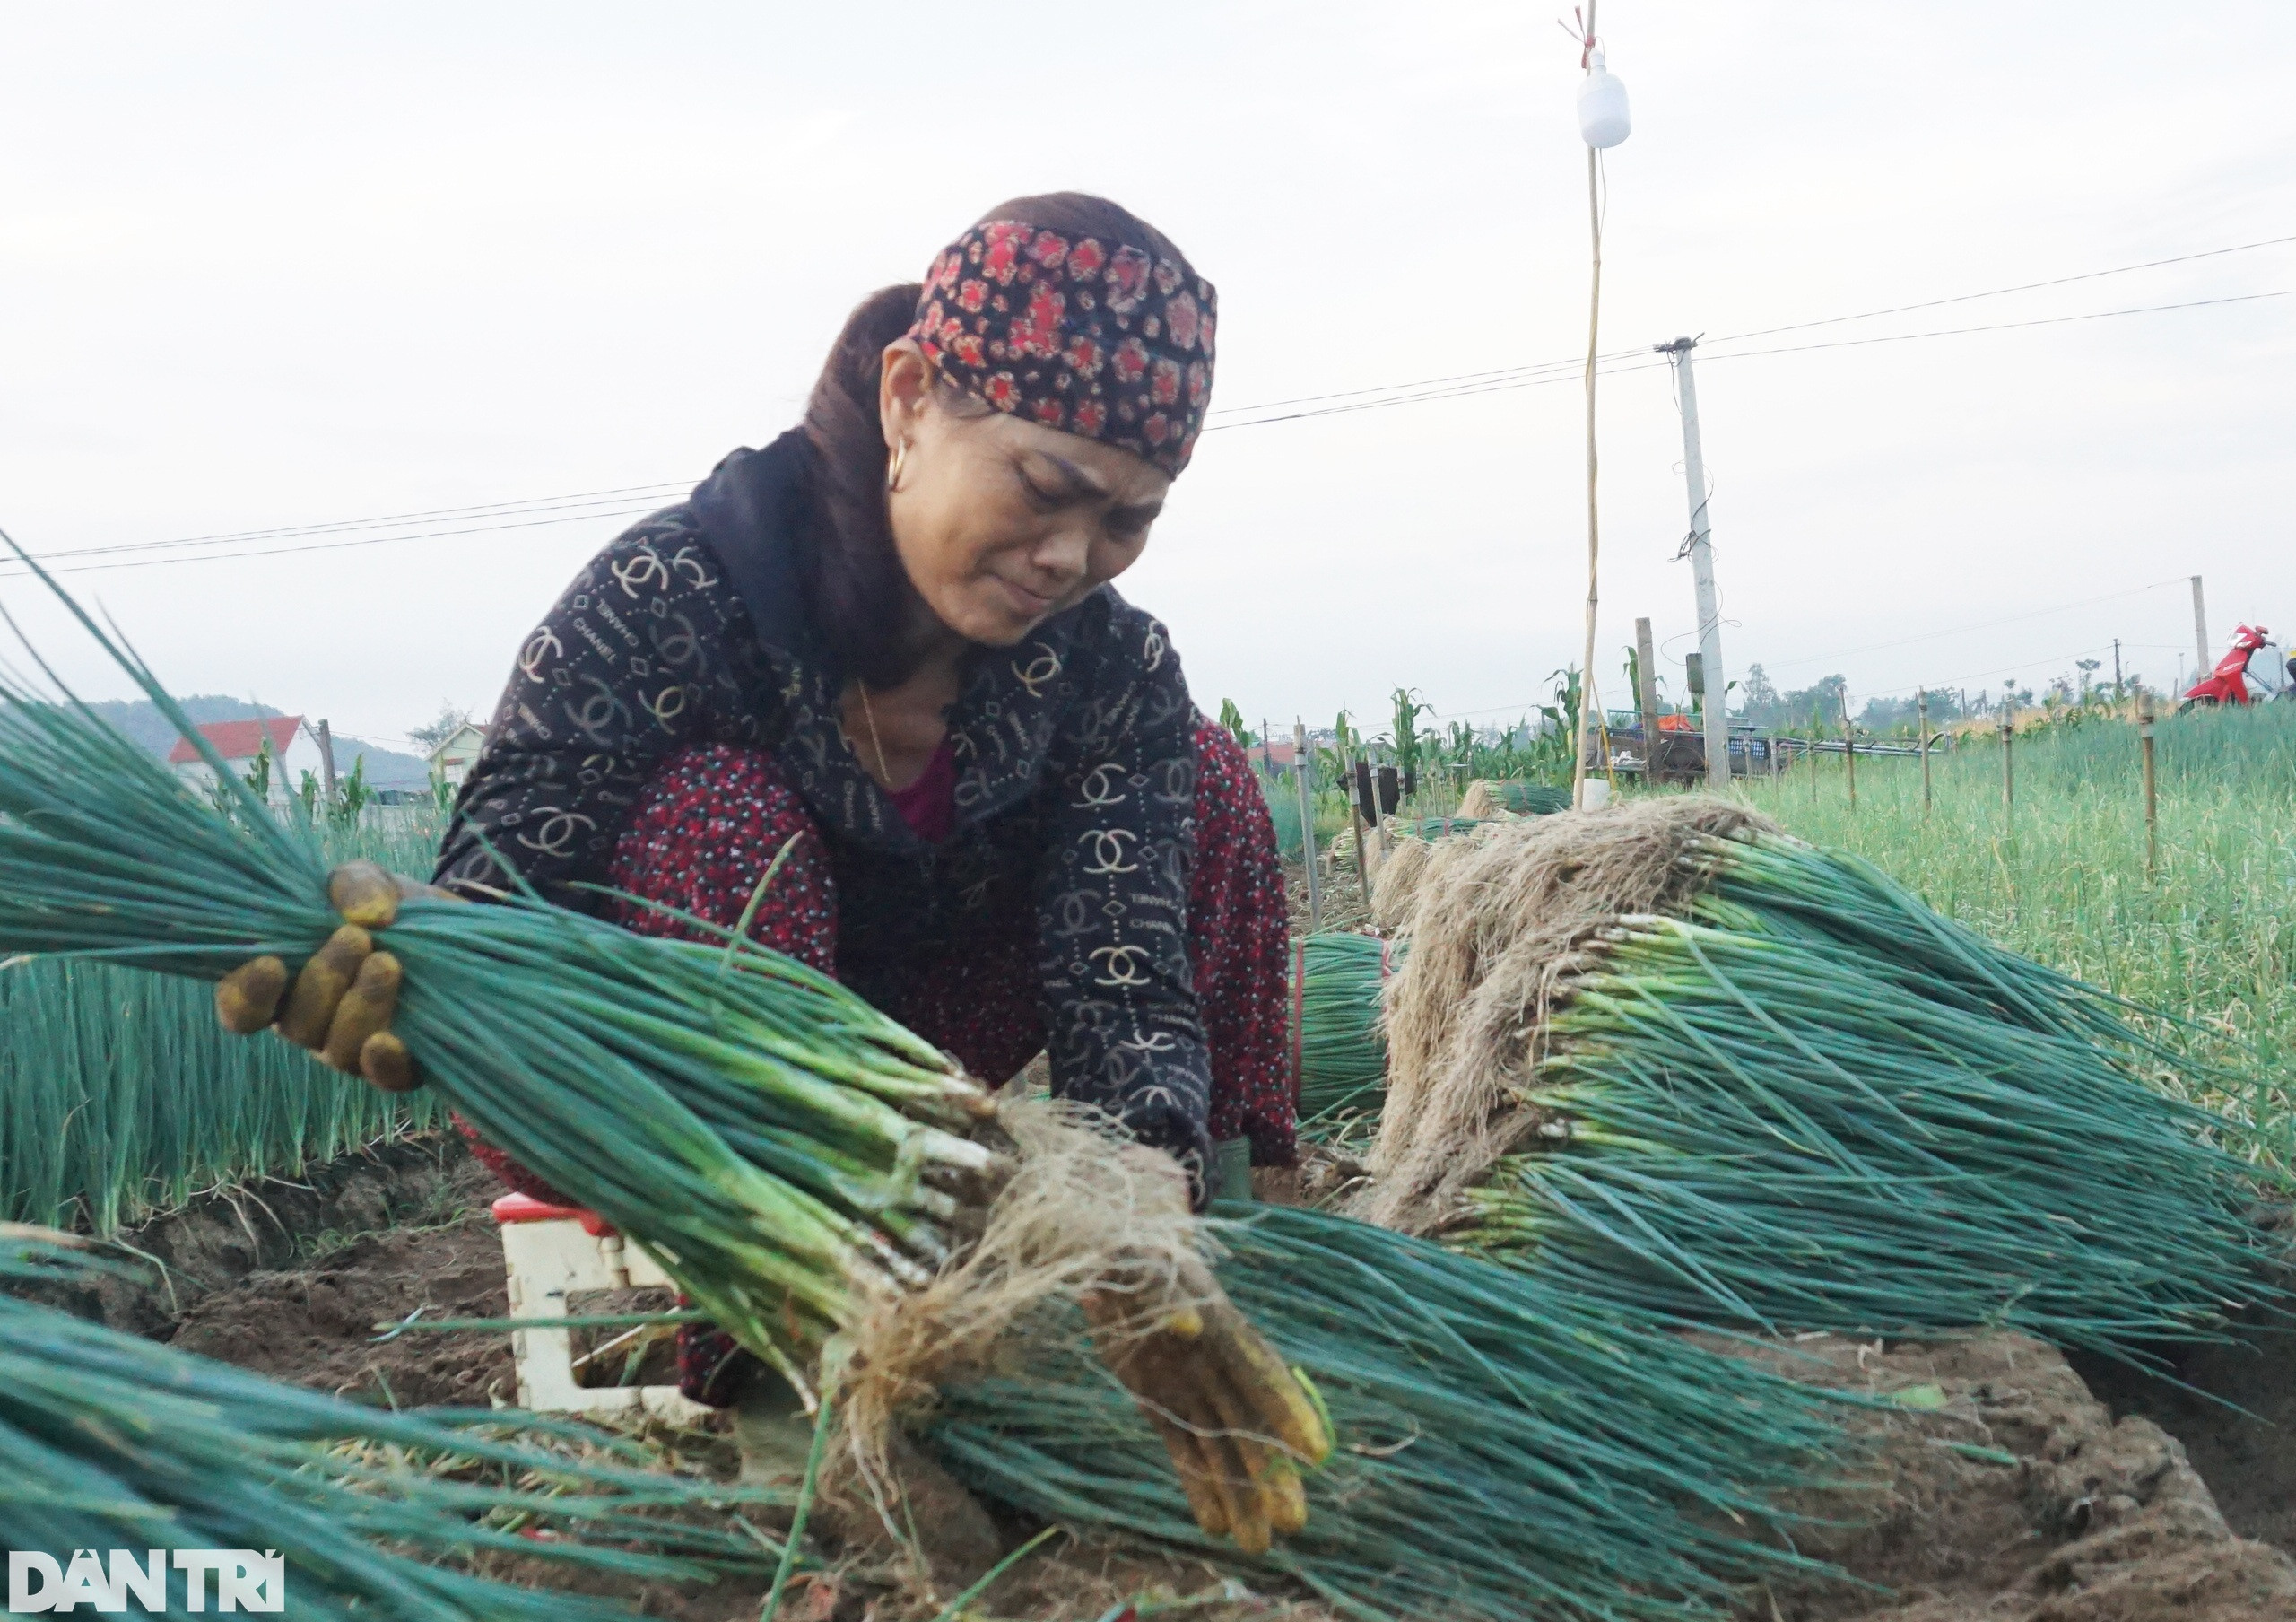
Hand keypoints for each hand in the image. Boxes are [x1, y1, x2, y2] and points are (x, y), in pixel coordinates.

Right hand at [214, 861, 455, 1092]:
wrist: (456, 929)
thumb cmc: (389, 907)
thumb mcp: (368, 881)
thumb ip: (355, 885)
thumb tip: (366, 915)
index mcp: (285, 983)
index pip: (243, 1008)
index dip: (245, 995)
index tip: (270, 963)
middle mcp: (312, 1024)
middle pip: (296, 1026)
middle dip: (323, 979)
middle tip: (354, 938)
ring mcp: (355, 1048)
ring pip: (339, 1050)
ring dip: (360, 1006)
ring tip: (387, 962)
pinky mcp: (403, 1063)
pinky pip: (386, 1079)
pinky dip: (383, 1063)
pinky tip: (389, 1041)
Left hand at [1083, 1254, 1330, 1554]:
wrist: (1105, 1263)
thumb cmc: (1132, 1254)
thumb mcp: (1144, 1261)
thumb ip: (1165, 1292)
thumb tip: (1188, 1328)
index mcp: (1219, 1325)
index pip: (1260, 1371)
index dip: (1289, 1409)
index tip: (1315, 1451)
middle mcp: (1214, 1362)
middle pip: (1249, 1423)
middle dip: (1271, 1474)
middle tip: (1292, 1524)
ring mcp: (1189, 1386)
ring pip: (1221, 1447)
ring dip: (1239, 1494)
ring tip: (1255, 1545)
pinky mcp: (1160, 1403)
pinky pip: (1183, 1449)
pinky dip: (1198, 1485)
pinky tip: (1215, 1526)